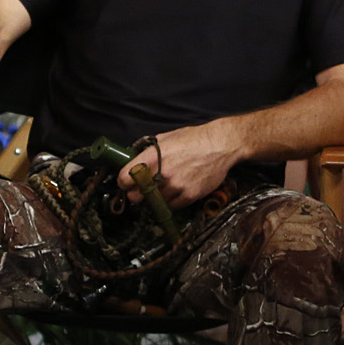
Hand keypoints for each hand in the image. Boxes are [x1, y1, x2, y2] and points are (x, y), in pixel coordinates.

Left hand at [126, 121, 245, 205]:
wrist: (220, 145)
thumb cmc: (194, 139)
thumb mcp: (166, 138)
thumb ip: (149, 151)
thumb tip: (134, 161)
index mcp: (153, 156)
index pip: (125, 177)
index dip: (123, 182)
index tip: (125, 184)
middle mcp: (163, 172)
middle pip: (137, 195)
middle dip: (137, 193)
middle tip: (142, 189)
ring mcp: (176, 185)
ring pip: (154, 202)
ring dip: (155, 198)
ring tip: (163, 188)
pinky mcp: (189, 195)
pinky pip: (172, 206)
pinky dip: (171, 201)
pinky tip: (176, 190)